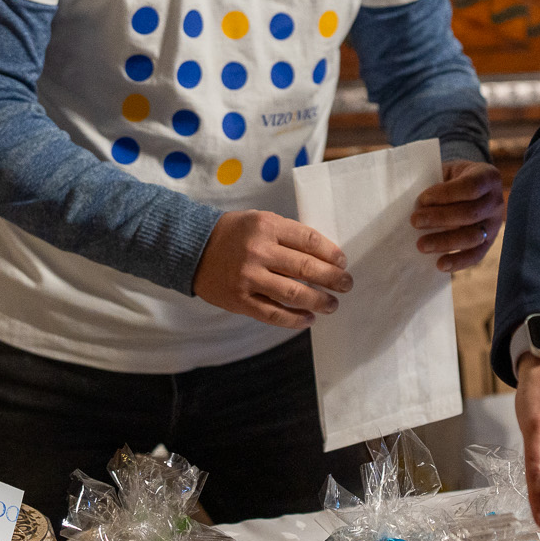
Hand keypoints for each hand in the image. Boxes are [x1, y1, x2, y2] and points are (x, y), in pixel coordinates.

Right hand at [193, 209, 351, 330]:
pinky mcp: (240, 300)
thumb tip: (324, 256)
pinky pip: (273, 314)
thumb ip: (287, 235)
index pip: (309, 240)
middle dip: (332, 278)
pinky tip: (308, 318)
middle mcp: (258, 251)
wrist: (193, 249)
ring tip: (332, 304)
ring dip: (319, 301)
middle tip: (346, 285)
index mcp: (267, 226)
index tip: (342, 262)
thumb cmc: (233, 234)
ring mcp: (248, 277)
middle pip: (306, 268)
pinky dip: (294, 319)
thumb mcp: (260, 221)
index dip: (331, 253)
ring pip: (293, 293)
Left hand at [410, 159, 504, 271]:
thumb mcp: (447, 171)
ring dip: (445, 242)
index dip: (445, 194)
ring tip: (421, 245)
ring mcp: (495, 224)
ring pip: (473, 236)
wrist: (470, 189)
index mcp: (487, 176)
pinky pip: (476, 255)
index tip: (422, 199)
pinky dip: (458, 261)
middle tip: (415, 221)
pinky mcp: (489, 243)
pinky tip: (440, 264)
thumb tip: (413, 203)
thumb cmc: (452, 179)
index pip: (470, 187)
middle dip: (440, 218)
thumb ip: (434, 182)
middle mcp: (496, 200)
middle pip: (470, 213)